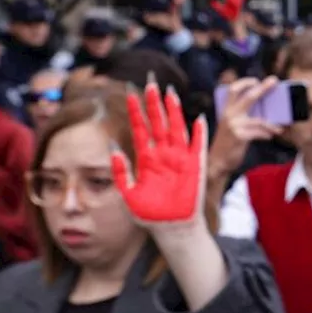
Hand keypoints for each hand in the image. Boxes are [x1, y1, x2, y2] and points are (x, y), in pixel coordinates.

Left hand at [111, 83, 208, 237]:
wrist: (170, 229)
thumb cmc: (149, 214)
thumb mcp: (127, 193)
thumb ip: (121, 171)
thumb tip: (112, 147)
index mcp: (146, 159)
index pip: (140, 128)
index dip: (136, 111)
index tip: (129, 92)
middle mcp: (163, 155)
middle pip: (158, 123)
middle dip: (154, 103)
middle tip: (150, 82)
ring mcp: (180, 159)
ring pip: (176, 129)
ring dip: (174, 112)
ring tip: (170, 93)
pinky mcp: (195, 168)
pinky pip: (198, 147)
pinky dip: (199, 134)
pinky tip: (198, 119)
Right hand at [206, 76, 283, 181]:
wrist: (217, 162)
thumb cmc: (228, 144)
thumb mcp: (232, 127)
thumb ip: (242, 117)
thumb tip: (266, 111)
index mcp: (226, 111)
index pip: (233, 90)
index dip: (244, 83)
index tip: (256, 80)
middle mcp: (229, 115)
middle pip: (249, 97)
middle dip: (263, 88)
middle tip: (274, 80)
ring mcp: (234, 125)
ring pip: (259, 120)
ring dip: (271, 125)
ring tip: (279, 129)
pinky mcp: (239, 136)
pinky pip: (259, 133)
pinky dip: (266, 135)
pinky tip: (270, 137)